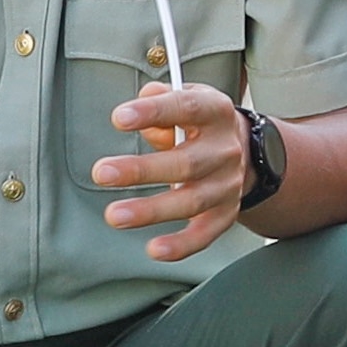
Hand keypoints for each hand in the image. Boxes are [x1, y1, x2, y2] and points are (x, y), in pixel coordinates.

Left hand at [97, 79, 253, 262]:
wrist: (245, 149)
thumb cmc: (201, 122)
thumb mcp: (186, 97)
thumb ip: (159, 98)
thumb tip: (134, 110)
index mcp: (215, 112)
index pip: (186, 107)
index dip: (154, 112)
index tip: (119, 118)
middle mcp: (225, 149)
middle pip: (185, 163)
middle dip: (140, 170)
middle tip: (100, 173)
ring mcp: (227, 184)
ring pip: (191, 201)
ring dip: (151, 211)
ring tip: (115, 215)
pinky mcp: (226, 213)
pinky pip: (205, 234)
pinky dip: (182, 245)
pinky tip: (154, 249)